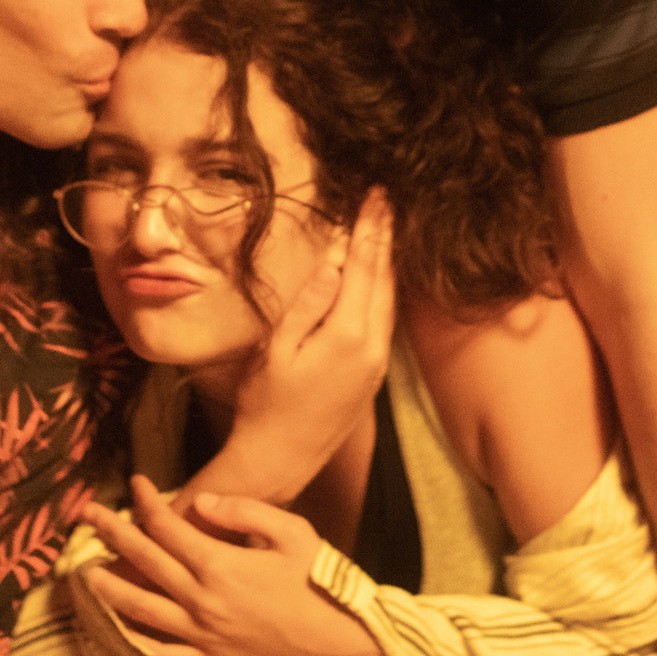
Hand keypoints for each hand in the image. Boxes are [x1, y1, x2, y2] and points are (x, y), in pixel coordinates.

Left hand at [79, 478, 397, 655]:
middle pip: (144, 562)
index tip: (135, 483)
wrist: (340, 646)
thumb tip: (200, 504)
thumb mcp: (294, 534)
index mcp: (221, 566)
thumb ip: (245, 512)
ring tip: (87, 574)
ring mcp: (203, 637)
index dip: (147, 502)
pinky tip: (116, 635)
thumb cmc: (322, 585)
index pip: (168, 527)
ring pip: (141, 611)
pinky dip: (135, 646)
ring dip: (110, 589)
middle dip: (112, 533)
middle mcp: (203, 601)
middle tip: (88, 514)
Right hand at [214, 188, 395, 500]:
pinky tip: (379, 278)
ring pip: (389, 300)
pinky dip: (384, 290)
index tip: (375, 196)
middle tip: (386, 199)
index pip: (365, 268)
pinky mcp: (374, 375)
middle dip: (384, 237)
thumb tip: (334, 263)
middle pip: (384, 279)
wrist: (280, 459)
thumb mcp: (277, 348)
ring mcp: (377, 363)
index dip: (370, 229)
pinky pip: (386, 321)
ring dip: (387, 262)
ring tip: (386, 228)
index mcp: (348, 335)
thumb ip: (308, 303)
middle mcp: (373, 347)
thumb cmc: (267, 404)